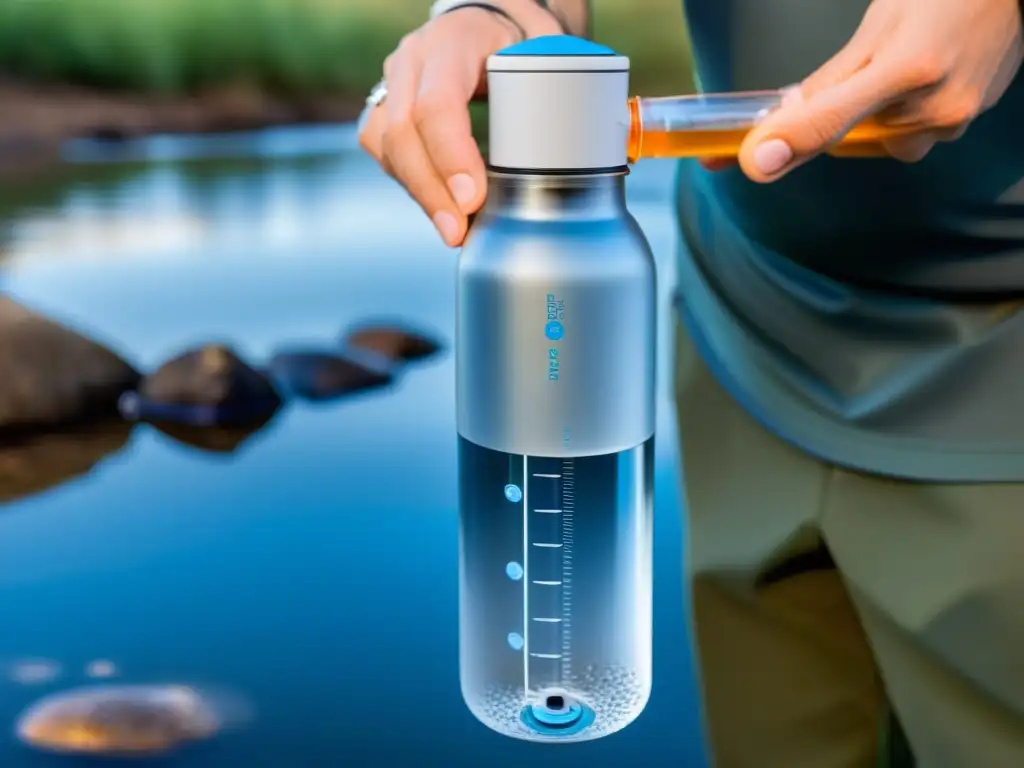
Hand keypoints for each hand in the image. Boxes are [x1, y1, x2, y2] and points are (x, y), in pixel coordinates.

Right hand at [359, 3, 561, 245]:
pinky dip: (412, 185)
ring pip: (387, 144)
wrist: (492, 22)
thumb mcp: (548, 51)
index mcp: (456, 40)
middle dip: (431, 191)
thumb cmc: (523, 40)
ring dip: (420, 194)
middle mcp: (415, 58)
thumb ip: (574, 86)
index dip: (451, 155)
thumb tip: (616, 143)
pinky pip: (385, 152)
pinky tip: (440, 210)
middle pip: (404, 132)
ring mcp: (395, 82)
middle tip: (458, 231)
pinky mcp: (388, 108)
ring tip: (453, 231)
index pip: (438, 103)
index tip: (473, 198)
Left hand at [708, 0, 1023, 181]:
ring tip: (901, 66)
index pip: (830, 121)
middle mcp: (935, 107)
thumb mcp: (879, 23)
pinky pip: (911, 134)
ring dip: (874, 116)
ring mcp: (955, 122)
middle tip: (862, 71)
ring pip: (880, 141)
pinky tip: (917, 80)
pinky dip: (901, 114)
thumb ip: (832, 78)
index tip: (754, 162)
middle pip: (850, 141)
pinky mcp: (965, 126)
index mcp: (909, 71)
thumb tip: (783, 121)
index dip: (787, 142)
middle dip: (841, 116)